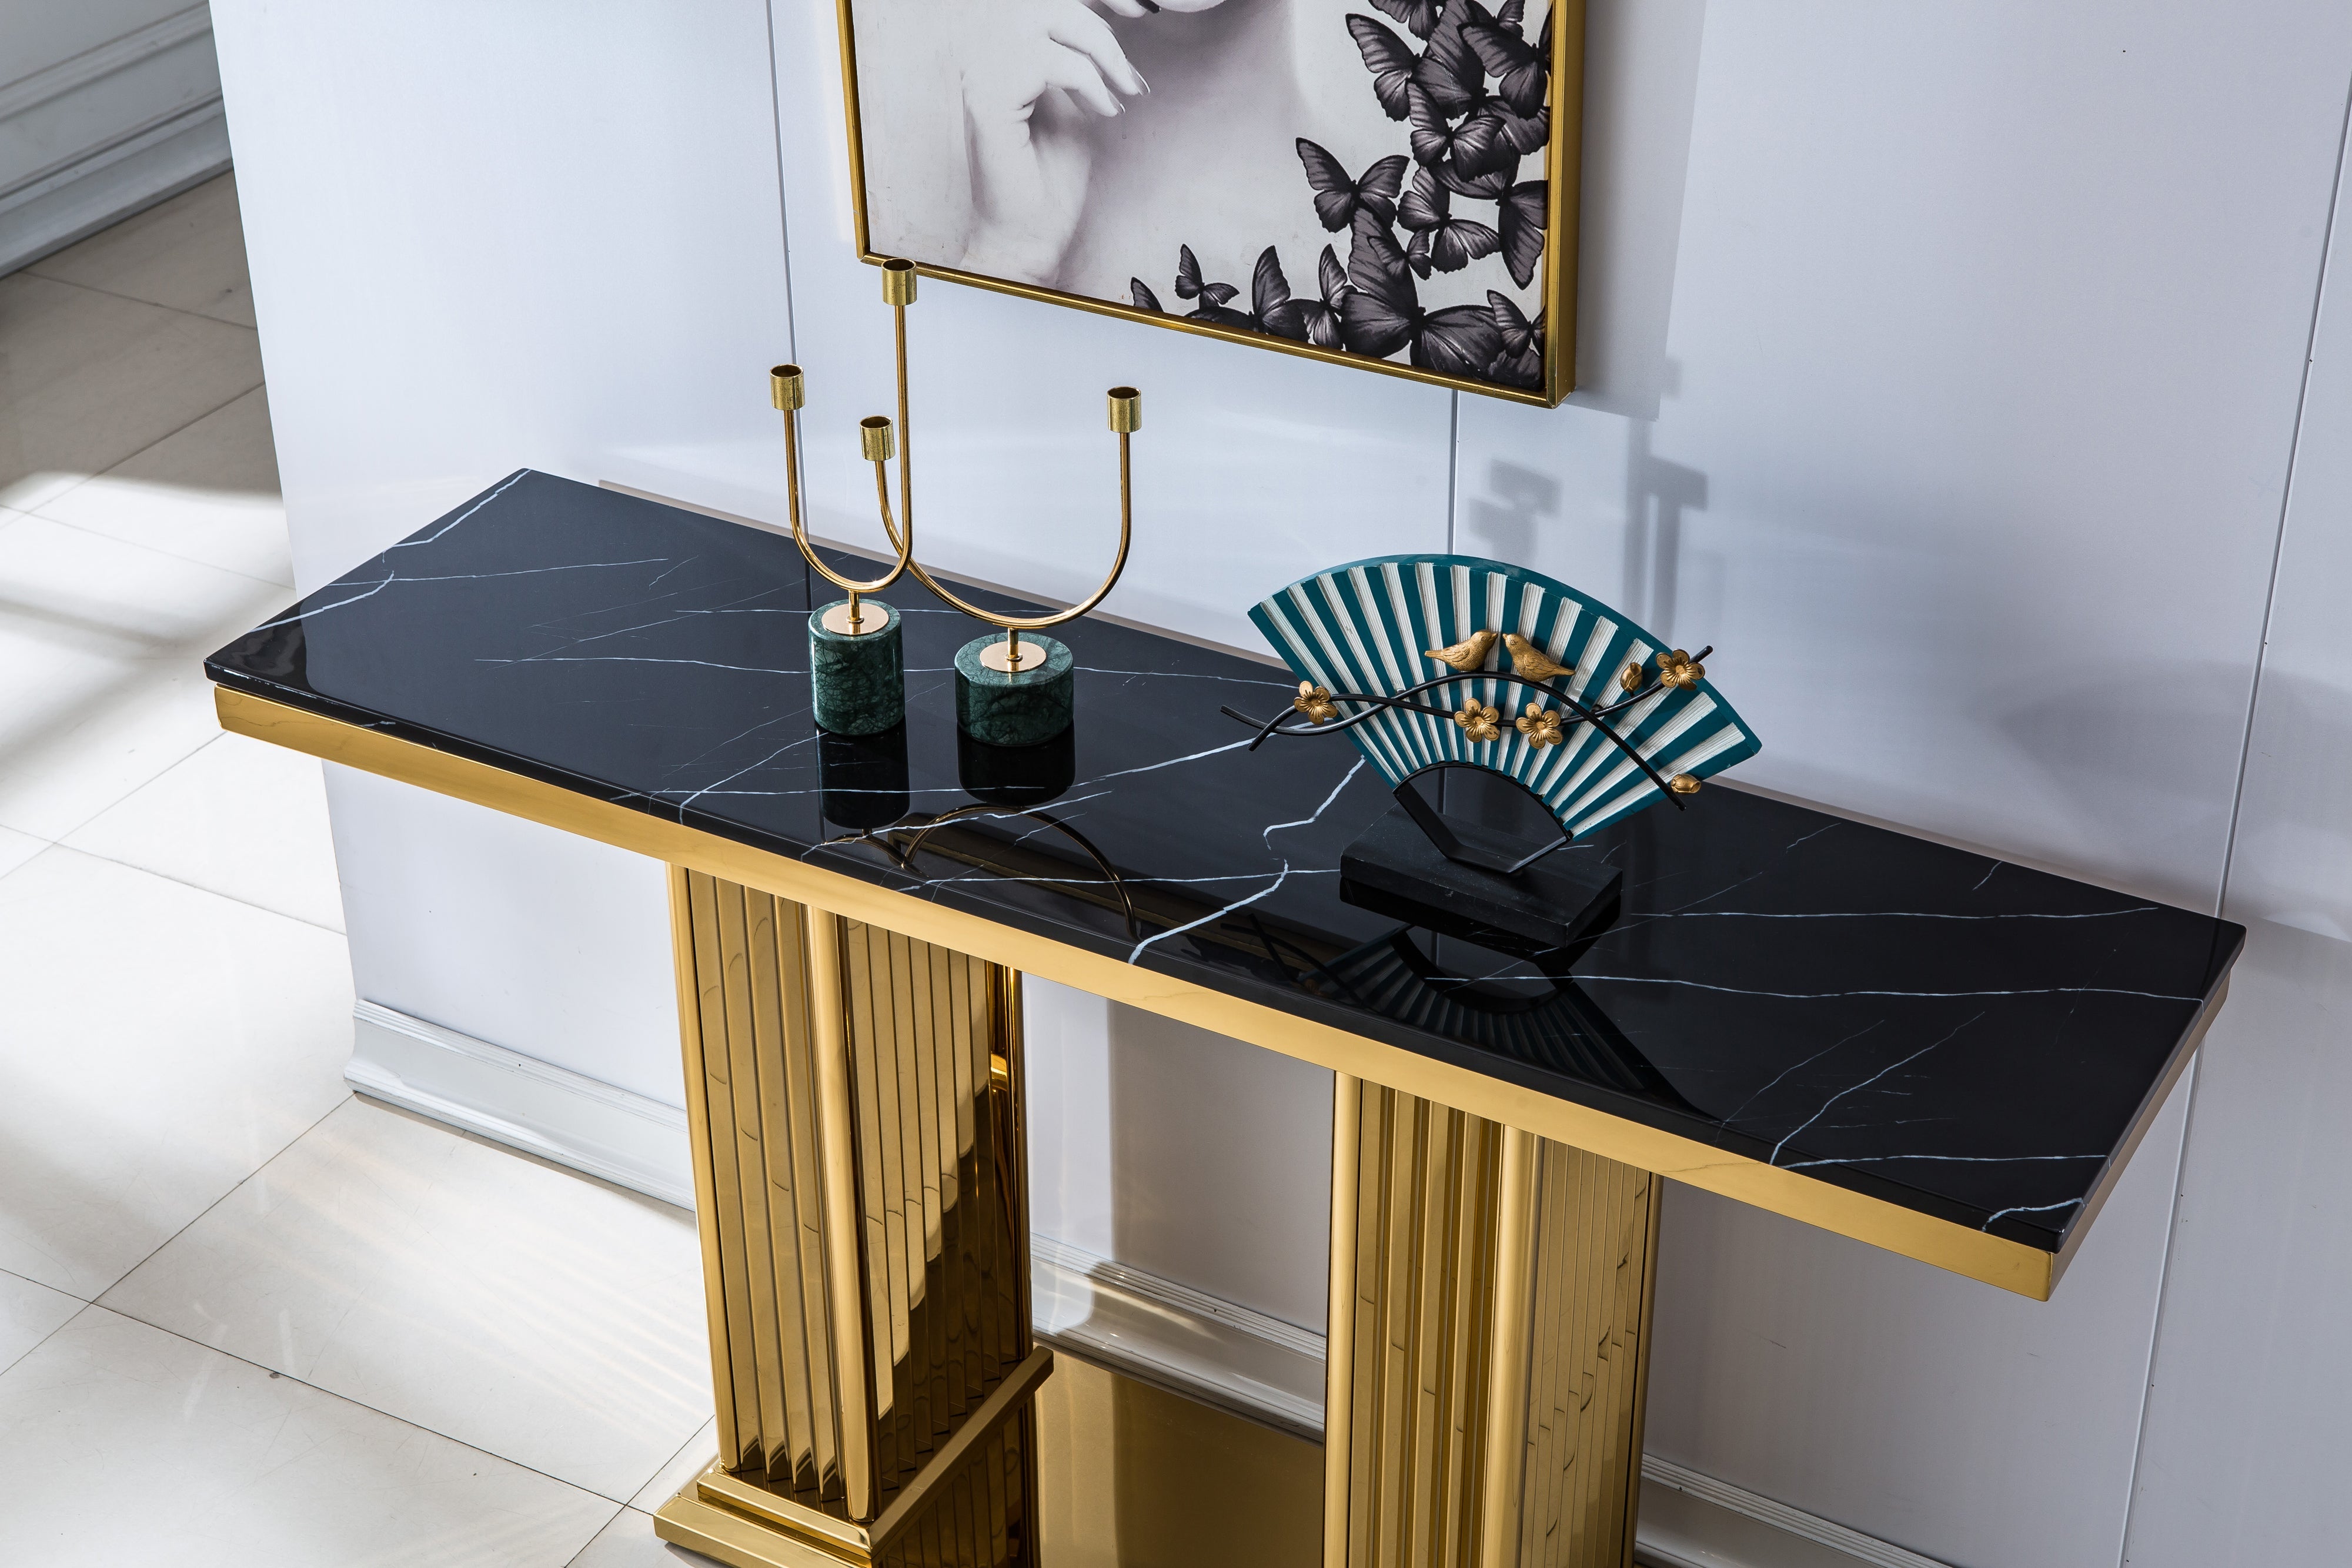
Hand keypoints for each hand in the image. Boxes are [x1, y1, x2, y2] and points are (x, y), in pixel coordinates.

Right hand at [952, 0, 1150, 284]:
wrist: (1032, 236)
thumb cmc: (1052, 181)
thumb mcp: (1079, 105)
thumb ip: (1083, 62)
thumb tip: (1113, 21)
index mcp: (1002, 54)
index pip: (1043, 3)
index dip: (1094, 1)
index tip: (1139, 12)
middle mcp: (984, 56)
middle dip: (1098, 18)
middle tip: (1130, 61)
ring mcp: (981, 75)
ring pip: (1044, 17)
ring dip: (1098, 47)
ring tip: (1124, 87)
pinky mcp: (988, 100)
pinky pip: (1047, 60)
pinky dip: (1087, 80)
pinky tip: (1103, 110)